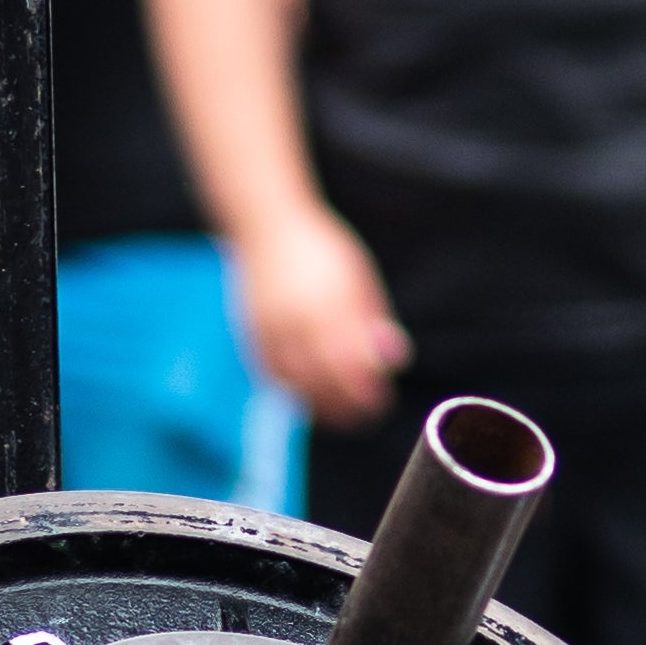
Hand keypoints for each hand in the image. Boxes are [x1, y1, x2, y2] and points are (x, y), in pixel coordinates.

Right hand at [231, 210, 408, 429]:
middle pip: (322, 378)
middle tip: (366, 417)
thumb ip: (372, 320)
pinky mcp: (251, 332)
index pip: (350, 361)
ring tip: (343, 416)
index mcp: (329, 302)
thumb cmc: (323, 252)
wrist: (266, 227)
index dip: (365, 389)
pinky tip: (311, 397)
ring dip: (320, 404)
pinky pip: (272, 373)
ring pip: (295, 381)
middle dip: (346, 404)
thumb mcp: (358, 279)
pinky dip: (293, 389)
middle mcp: (296, 318)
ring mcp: (269, 327)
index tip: (381, 403)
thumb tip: (395, 358)